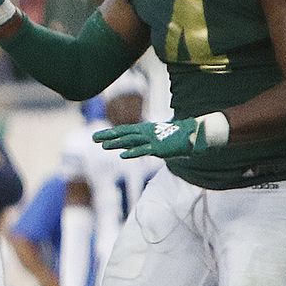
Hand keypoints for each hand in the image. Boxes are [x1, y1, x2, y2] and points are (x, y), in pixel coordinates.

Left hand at [94, 117, 213, 160]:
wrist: (192, 135)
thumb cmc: (173, 138)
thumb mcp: (154, 141)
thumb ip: (141, 144)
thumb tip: (127, 148)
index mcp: (144, 130)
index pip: (124, 131)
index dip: (110, 133)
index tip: (97, 136)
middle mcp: (146, 133)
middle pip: (123, 134)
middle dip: (108, 136)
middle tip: (93, 138)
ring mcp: (151, 140)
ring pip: (130, 141)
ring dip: (116, 144)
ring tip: (103, 146)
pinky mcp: (158, 148)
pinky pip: (143, 150)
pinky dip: (132, 152)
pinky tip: (122, 156)